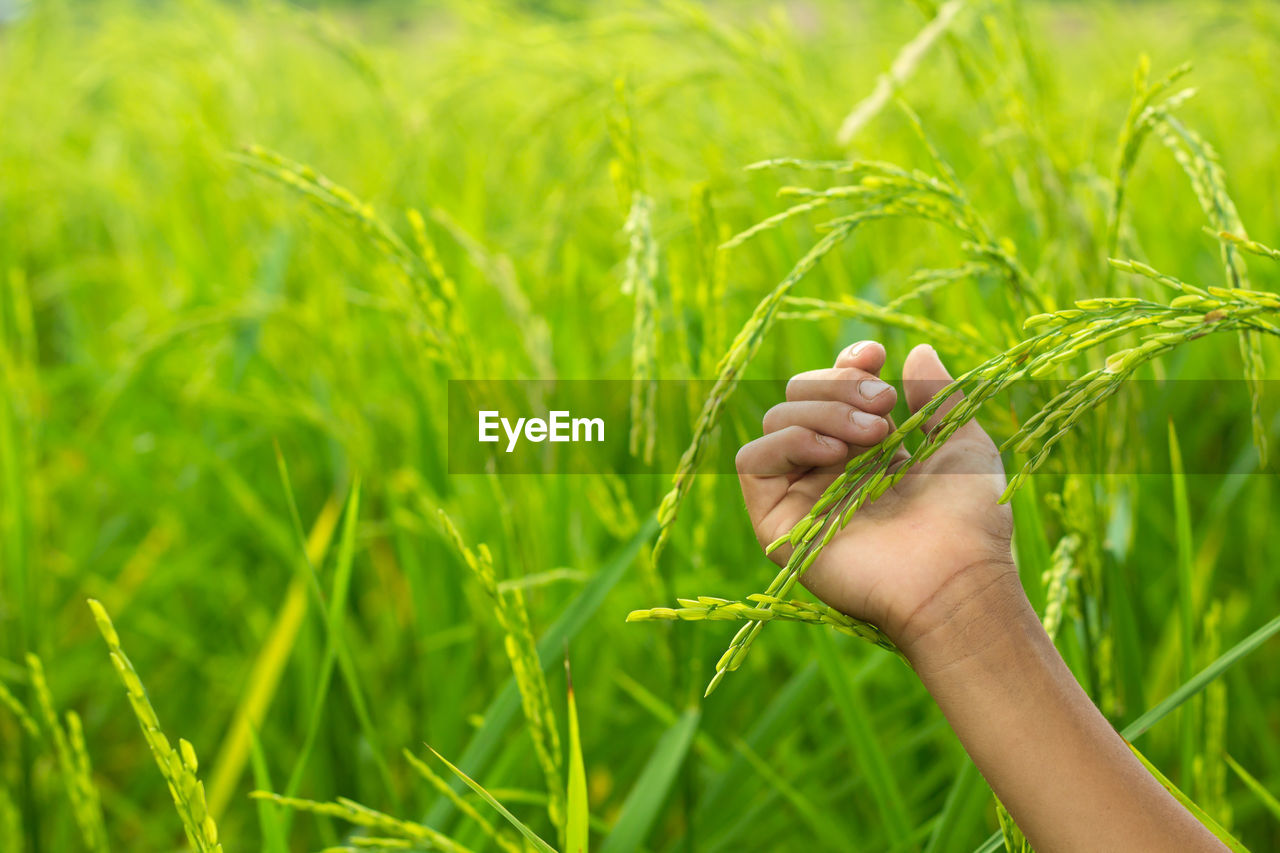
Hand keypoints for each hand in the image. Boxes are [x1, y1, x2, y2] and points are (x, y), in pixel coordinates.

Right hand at [735, 341, 1017, 651]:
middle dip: (838, 385)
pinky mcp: (778, 524)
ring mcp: (802, 496)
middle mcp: (829, 470)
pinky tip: (832, 453)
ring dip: (822, 412)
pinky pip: (753, 461)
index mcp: (869, 451)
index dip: (846, 365)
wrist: (955, 578)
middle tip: (884, 408)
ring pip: (776, 420)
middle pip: (799, 396)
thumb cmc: (969, 521)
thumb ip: (936, 395)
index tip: (876, 355)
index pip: (832, 391)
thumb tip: (915, 351)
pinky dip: (787, 442)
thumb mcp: (962, 441)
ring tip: (872, 436)